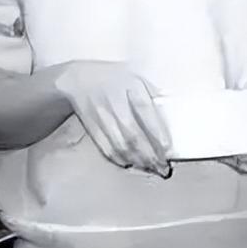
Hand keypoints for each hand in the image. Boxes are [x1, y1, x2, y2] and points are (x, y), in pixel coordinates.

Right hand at [53, 61, 171, 177]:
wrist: (80, 78)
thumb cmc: (113, 79)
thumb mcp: (135, 78)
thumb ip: (150, 96)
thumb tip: (166, 118)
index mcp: (130, 85)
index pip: (145, 111)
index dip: (157, 132)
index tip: (167, 149)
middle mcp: (115, 101)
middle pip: (133, 134)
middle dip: (149, 156)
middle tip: (162, 168)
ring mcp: (101, 115)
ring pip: (120, 145)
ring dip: (137, 161)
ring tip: (150, 169)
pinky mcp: (92, 127)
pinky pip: (106, 147)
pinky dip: (119, 159)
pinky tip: (130, 164)